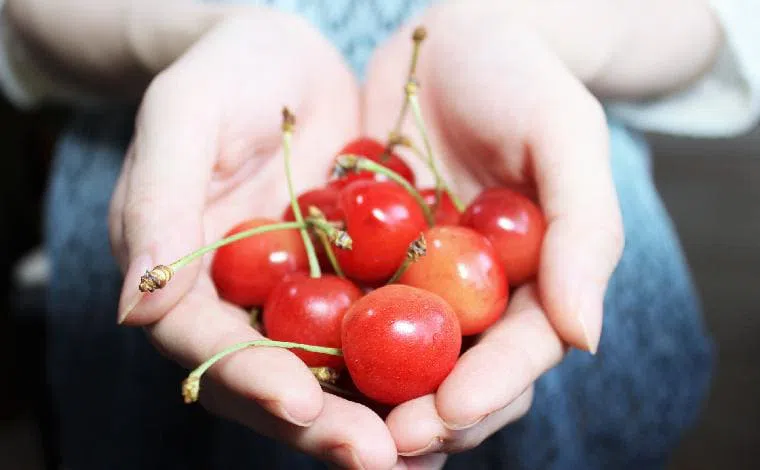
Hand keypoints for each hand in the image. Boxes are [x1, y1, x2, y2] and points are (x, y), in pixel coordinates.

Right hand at [108, 11, 399, 468]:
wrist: (289, 59)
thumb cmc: (226, 73)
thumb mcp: (184, 116)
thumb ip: (156, 203)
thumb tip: (134, 310)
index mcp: (184, 275)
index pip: (206, 341)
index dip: (248, 375)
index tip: (298, 400)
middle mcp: (239, 303)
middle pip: (271, 378)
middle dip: (320, 422)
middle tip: (376, 457)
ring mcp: (297, 300)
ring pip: (327, 373)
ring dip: (370, 416)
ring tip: (420, 451)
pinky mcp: (351, 285)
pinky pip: (375, 335)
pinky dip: (406, 368)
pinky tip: (449, 394)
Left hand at [362, 2, 623, 464]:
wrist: (452, 43)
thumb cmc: (519, 80)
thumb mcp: (564, 135)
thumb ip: (583, 231)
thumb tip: (585, 337)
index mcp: (535, 280)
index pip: (520, 350)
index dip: (490, 387)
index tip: (450, 411)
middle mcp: (478, 295)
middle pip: (461, 376)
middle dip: (429, 416)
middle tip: (388, 442)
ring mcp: (420, 284)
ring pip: (403, 363)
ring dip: (374, 402)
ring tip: (338, 428)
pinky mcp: (368, 264)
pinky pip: (347, 312)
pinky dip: (328, 346)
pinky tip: (297, 368)